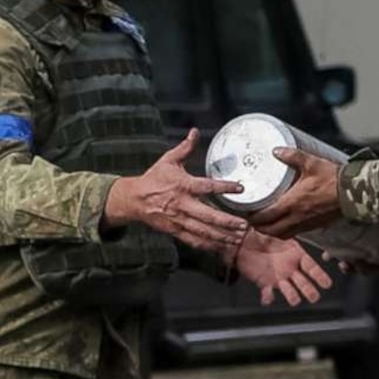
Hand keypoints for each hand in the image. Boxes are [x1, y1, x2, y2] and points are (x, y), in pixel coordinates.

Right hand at [102, 132, 247, 253]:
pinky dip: (207, 245)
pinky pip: (193, 240)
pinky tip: (221, 247)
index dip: (224, 187)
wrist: (134, 199)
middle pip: (207, 215)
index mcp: (183, 186)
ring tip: (238, 238)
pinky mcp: (174, 230)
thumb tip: (194, 131)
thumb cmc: (154, 178)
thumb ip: (185, 147)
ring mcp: (178, 220)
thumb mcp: (168, 160)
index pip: (207, 187)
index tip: (240, 188)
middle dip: (227, 222)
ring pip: (202, 231)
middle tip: (244, 225)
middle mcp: (182, 205)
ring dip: (221, 236)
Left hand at [231, 231, 332, 307]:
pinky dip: (268, 297)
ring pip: (289, 290)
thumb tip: (295, 226)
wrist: (245, 242)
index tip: (327, 285)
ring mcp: (278, 278)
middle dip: (309, 291)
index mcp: (297, 256)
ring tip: (295, 300)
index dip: (319, 276)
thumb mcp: (277, 231)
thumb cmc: (263, 235)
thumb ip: (286, 234)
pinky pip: (267, 293)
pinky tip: (268, 299)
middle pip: (303, 283)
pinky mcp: (265, 283)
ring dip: (292, 296)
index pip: (312, 268)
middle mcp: (290, 269)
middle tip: (314, 298)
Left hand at [245, 146, 344, 240]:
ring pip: (282, 234)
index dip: (252, 217)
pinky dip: (285, 231)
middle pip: (270, 230)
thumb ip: (292, 156)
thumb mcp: (311, 163)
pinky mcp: (314, 226)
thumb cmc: (333, 179)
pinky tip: (285, 223)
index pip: (265, 216)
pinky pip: (295, 233)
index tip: (246, 213)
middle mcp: (296, 217)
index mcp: (292, 203)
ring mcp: (305, 224)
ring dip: (271, 231)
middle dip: (258, 227)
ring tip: (266, 224)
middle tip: (252, 220)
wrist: (353, 192)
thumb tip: (277, 151)